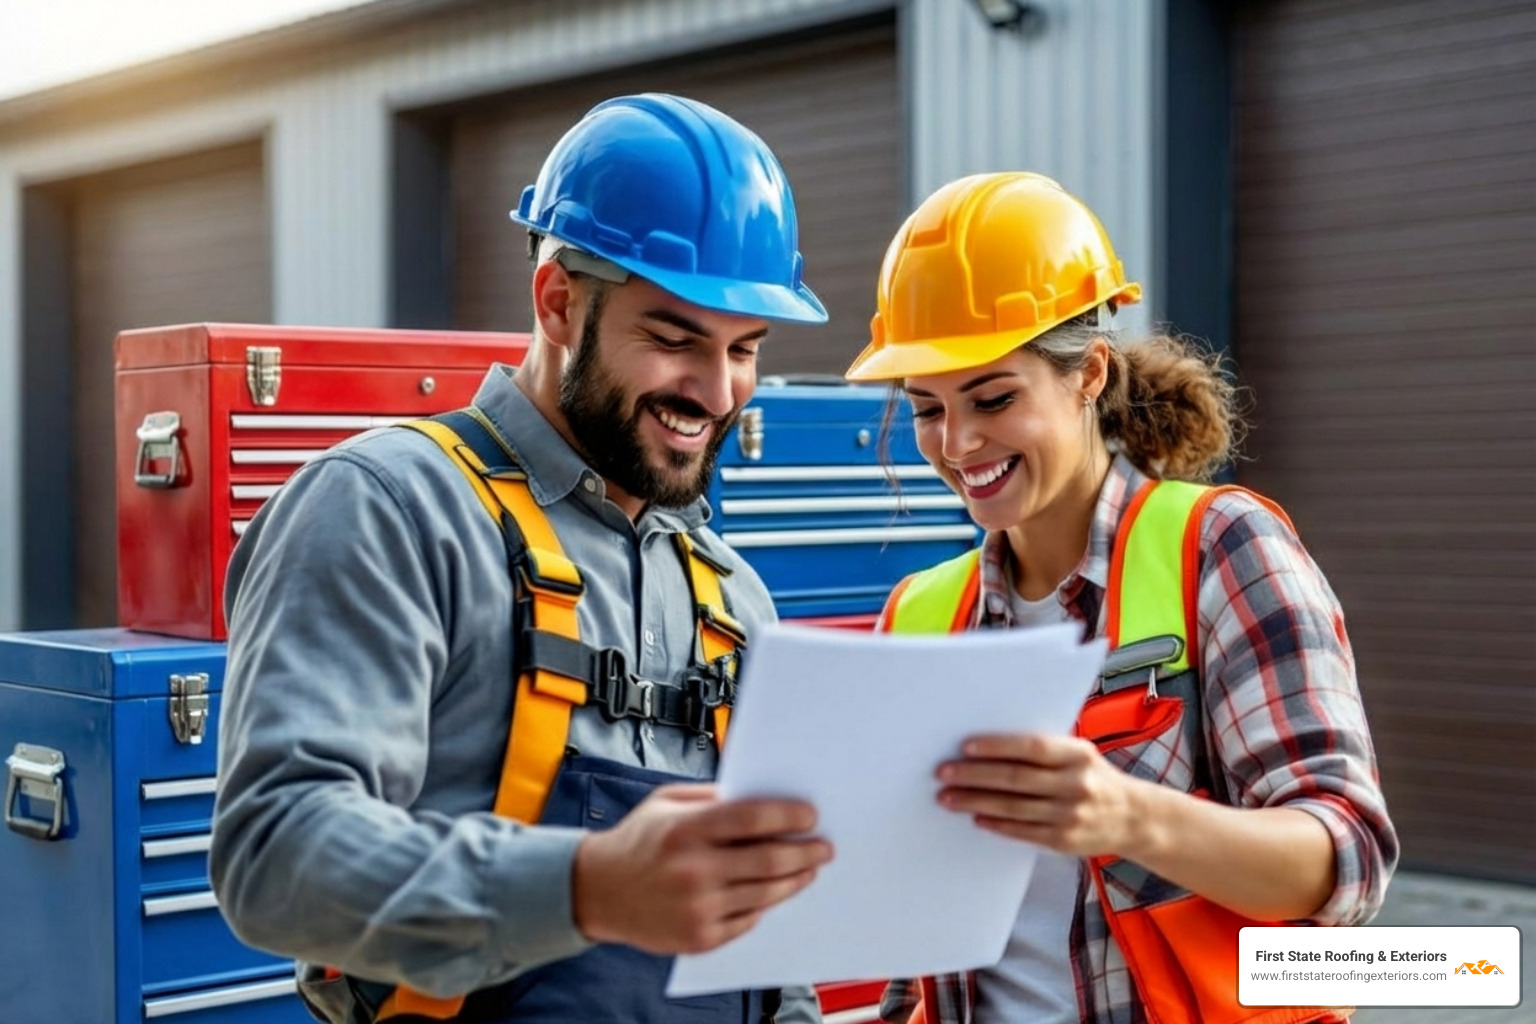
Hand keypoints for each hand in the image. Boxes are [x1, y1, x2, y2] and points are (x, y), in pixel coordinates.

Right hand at [572, 784, 831, 953]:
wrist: (597, 891)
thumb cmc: (636, 842)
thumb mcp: (666, 802)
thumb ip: (712, 797)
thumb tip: (761, 796)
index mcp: (687, 829)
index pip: (752, 819)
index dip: (789, 815)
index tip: (810, 815)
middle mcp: (694, 870)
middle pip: (769, 859)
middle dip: (804, 851)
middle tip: (823, 846)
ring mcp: (697, 908)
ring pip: (765, 893)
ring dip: (794, 880)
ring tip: (808, 869)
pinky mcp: (699, 937)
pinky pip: (748, 920)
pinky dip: (765, 905)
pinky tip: (774, 892)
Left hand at [937, 734, 1148, 858]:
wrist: (1133, 817)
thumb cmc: (1094, 777)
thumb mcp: (1080, 754)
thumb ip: (1045, 750)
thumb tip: (989, 745)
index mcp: (1079, 754)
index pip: (1032, 748)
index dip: (997, 747)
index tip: (966, 747)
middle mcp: (1077, 784)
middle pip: (1016, 779)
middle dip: (974, 776)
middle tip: (943, 773)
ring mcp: (1071, 814)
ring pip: (1013, 807)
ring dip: (975, 801)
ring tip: (948, 797)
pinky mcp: (1064, 840)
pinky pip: (1022, 831)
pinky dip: (996, 824)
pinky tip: (975, 816)